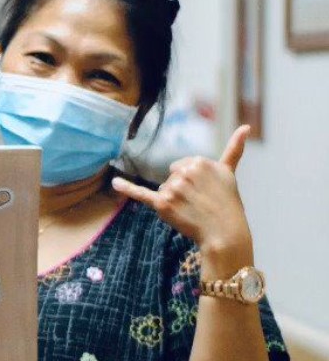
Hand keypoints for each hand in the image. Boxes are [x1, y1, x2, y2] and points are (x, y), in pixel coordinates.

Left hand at [112, 125, 253, 258]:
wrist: (224, 233)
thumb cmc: (227, 203)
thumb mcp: (229, 173)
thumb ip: (234, 149)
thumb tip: (246, 127)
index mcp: (198, 161)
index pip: (180, 167)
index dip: (192, 182)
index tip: (205, 192)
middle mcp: (184, 172)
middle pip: (170, 177)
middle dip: (182, 190)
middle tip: (199, 203)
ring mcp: (172, 188)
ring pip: (163, 190)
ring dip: (173, 201)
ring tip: (191, 209)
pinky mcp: (162, 205)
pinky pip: (141, 193)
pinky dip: (127, 188)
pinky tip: (114, 183)